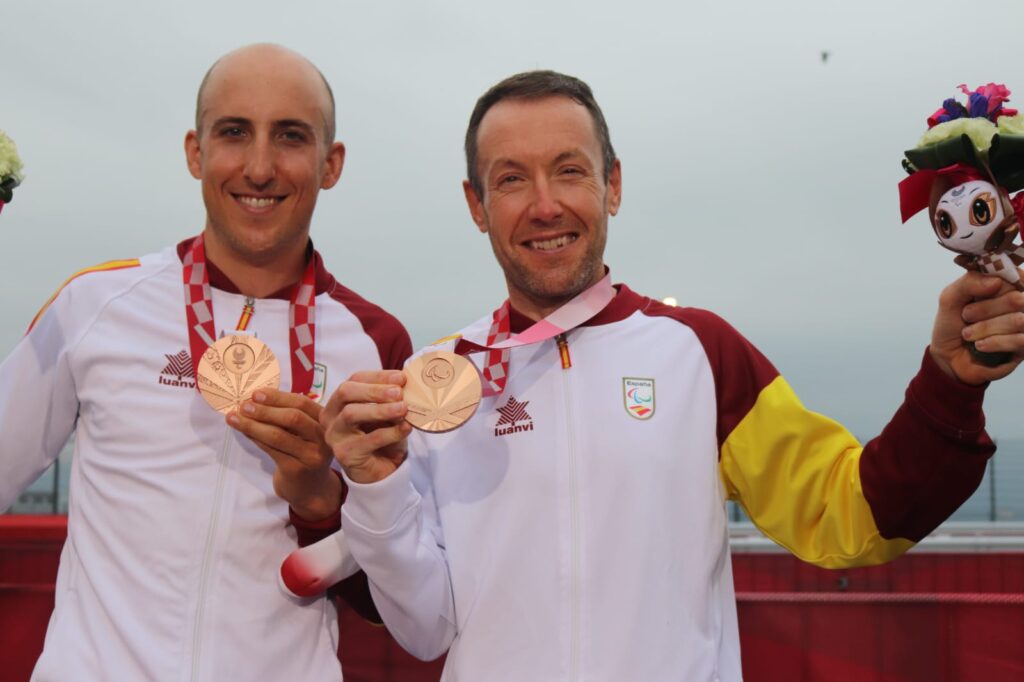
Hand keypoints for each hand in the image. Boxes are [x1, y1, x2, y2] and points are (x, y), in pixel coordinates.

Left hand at [227, 388, 340, 520]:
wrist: (312, 490)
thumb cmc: (304, 454)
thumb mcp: (305, 433)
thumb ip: (290, 417)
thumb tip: (255, 400)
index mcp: (325, 422)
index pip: (303, 403)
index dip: (278, 397)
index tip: (256, 393)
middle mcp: (322, 438)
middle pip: (293, 418)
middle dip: (265, 410)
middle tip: (244, 405)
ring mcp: (311, 455)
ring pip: (278, 435)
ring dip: (253, 424)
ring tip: (235, 417)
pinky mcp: (296, 470)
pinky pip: (271, 450)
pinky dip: (255, 438)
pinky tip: (243, 431)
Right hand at [321, 370, 411, 484]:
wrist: (381, 469)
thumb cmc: (382, 436)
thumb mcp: (387, 413)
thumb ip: (391, 399)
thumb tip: (403, 383)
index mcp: (340, 400)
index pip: (355, 379)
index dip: (378, 376)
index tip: (401, 378)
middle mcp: (331, 415)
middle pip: (345, 392)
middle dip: (374, 390)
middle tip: (398, 392)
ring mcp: (335, 435)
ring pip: (351, 414)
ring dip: (380, 410)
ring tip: (403, 408)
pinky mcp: (344, 453)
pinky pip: (369, 440)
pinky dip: (390, 432)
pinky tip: (405, 428)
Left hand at [930, 271, 1023, 383]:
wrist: (948, 358)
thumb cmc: (952, 324)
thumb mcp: (950, 298)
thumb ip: (969, 282)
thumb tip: (996, 281)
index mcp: (1005, 287)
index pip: (1017, 276)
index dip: (998, 282)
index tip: (978, 291)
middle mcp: (1020, 305)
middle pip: (1017, 299)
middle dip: (985, 308)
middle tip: (966, 315)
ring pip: (1018, 320)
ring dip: (985, 328)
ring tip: (967, 334)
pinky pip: (1019, 341)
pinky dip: (994, 342)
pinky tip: (979, 345)